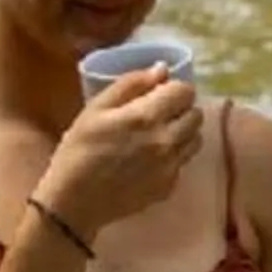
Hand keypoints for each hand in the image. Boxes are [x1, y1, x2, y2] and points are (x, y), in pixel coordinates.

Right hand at [35, 66, 204, 241]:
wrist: (74, 201)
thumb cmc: (78, 150)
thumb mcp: (95, 108)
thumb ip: (131, 84)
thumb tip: (161, 70)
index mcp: (147, 116)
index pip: (185, 91)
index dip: (174, 88)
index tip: (160, 93)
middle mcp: (166, 140)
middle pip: (196, 114)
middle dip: (181, 109)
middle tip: (159, 114)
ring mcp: (171, 166)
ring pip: (196, 139)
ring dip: (183, 132)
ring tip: (158, 135)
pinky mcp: (169, 186)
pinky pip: (183, 162)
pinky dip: (173, 156)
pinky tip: (150, 159)